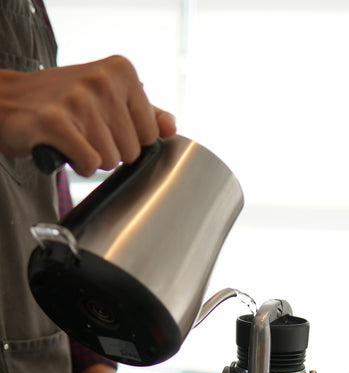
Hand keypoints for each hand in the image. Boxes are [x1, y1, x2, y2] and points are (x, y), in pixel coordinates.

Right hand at [0, 56, 175, 175]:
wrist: (9, 99)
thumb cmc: (63, 101)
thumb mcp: (108, 96)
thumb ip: (145, 112)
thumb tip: (171, 128)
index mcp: (122, 71)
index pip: (151, 134)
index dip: (128, 139)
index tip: (105, 124)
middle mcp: (102, 81)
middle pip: (131, 151)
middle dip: (109, 150)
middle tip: (85, 131)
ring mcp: (79, 100)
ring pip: (109, 161)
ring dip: (91, 157)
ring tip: (73, 136)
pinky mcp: (56, 122)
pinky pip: (89, 164)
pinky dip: (78, 164)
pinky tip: (65, 148)